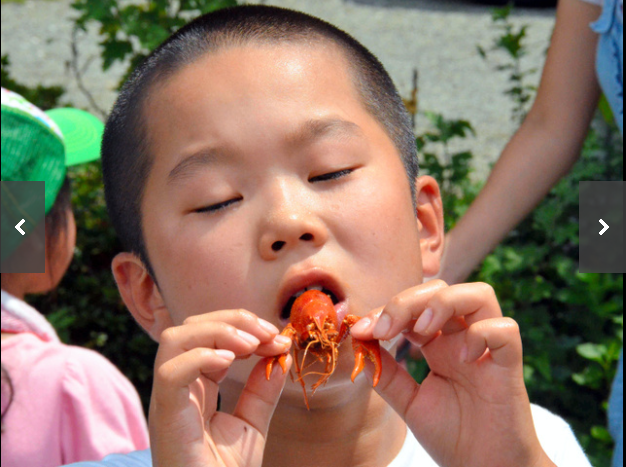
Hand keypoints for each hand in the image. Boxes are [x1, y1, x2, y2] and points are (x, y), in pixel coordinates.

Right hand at [149, 310, 291, 466]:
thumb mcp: (251, 424)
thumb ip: (262, 389)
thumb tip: (281, 354)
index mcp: (195, 386)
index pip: (207, 335)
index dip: (242, 327)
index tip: (278, 338)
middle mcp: (177, 386)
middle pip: (189, 327)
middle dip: (232, 320)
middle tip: (268, 334)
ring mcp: (168, 399)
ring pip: (174, 339)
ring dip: (217, 331)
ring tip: (251, 344)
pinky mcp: (165, 416)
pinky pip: (171, 372)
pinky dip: (200, 356)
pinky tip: (229, 360)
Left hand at [350, 281, 555, 466]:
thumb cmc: (453, 435)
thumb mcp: (409, 402)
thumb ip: (387, 374)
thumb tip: (359, 344)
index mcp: (439, 343)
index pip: (413, 306)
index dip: (384, 310)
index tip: (360, 330)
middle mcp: (462, 339)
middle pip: (441, 290)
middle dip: (407, 300)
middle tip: (384, 329)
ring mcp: (487, 349)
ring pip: (479, 294)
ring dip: (444, 302)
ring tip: (422, 330)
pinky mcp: (509, 367)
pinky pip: (506, 329)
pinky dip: (483, 332)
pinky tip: (464, 356)